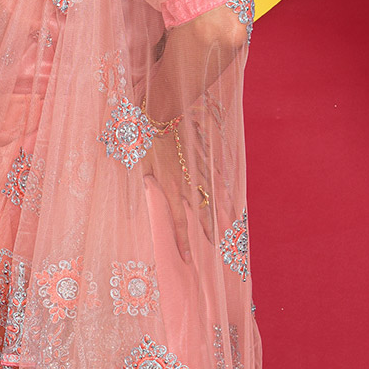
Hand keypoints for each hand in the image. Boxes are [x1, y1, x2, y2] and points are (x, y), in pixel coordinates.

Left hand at [142, 124, 215, 264]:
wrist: (164, 110)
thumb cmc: (145, 135)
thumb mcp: (139, 160)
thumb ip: (145, 179)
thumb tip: (143, 192)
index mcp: (170, 186)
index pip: (178, 220)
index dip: (182, 240)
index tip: (187, 259)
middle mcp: (187, 181)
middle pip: (202, 212)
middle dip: (209, 230)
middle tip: (218, 247)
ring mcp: (198, 168)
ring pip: (212, 196)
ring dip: (220, 213)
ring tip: (229, 227)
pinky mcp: (204, 156)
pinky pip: (215, 176)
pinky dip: (222, 189)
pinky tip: (229, 197)